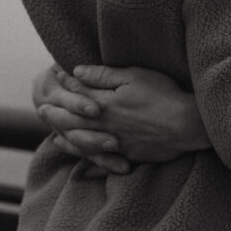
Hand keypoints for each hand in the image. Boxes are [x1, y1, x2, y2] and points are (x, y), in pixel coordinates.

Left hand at [35, 65, 210, 171]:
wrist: (188, 125)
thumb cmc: (165, 96)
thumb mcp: (135, 76)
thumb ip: (104, 75)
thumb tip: (77, 71)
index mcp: (105, 104)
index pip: (78, 93)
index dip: (66, 84)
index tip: (55, 76)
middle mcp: (105, 125)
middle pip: (72, 121)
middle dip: (56, 114)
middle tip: (42, 110)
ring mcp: (116, 143)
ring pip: (82, 143)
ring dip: (66, 137)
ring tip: (54, 134)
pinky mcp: (128, 155)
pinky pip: (100, 160)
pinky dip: (86, 158)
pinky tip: (80, 159)